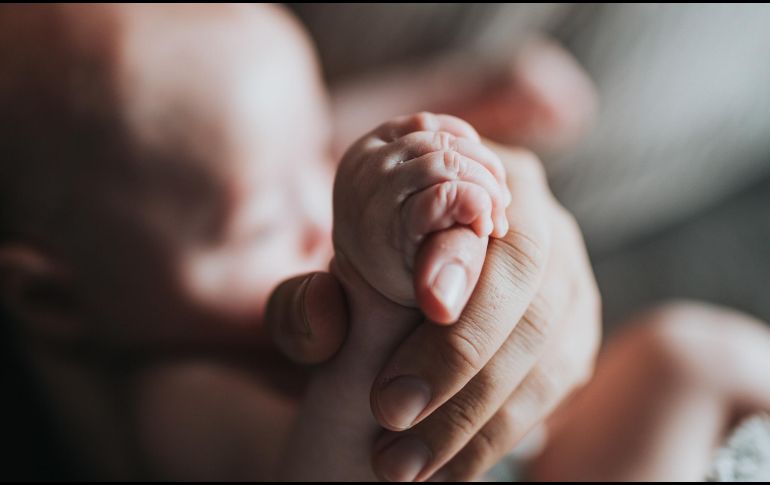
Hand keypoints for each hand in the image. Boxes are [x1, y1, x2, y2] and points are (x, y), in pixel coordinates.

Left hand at [264, 144, 600, 481]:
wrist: (401, 322)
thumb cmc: (352, 295)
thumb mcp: (304, 295)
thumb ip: (301, 306)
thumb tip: (324, 306)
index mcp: (470, 173)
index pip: (476, 206)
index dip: (458, 256)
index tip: (426, 305)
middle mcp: (533, 215)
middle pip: (524, 277)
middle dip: (460, 351)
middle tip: (389, 409)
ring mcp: (566, 274)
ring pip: (547, 341)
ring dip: (476, 412)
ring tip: (403, 463)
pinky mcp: (575, 331)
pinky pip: (558, 383)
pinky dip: (500, 431)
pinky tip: (448, 470)